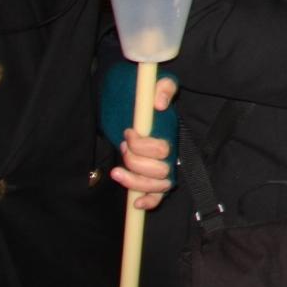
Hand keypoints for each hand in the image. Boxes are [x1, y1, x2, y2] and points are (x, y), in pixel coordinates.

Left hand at [113, 73, 178, 208]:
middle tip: (123, 148)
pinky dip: (149, 202)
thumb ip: (163, 87)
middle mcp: (167, 151)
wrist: (124, 97)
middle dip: (136, 163)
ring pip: (158, 186)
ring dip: (136, 182)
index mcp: (168, 132)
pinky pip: (157, 196)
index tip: (128, 132)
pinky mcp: (147, 174)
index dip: (143, 147)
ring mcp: (158, 163)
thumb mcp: (154, 82)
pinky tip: (136, 203)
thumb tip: (159, 104)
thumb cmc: (138, 91)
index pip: (162, 150)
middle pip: (161, 171)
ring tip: (117, 171)